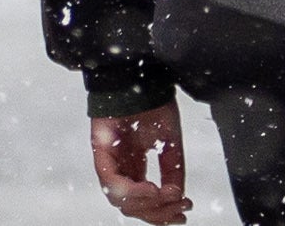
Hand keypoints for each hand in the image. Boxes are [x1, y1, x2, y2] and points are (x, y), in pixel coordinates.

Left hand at [89, 104, 190, 223]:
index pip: (144, 201)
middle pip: (132, 206)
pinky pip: (110, 181)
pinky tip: (151, 189)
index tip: (183, 211)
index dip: (162, 212)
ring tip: (165, 196)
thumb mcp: (170, 141)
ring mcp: (108, 158)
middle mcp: (120, 165)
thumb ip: (173, 169)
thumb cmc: (152, 101)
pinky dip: (131, 191)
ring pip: (120, 200)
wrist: (141, 73)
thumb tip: (177, 196)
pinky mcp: (101, 149)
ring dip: (146, 205)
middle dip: (158, 213)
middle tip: (179, 209)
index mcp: (134, 164)